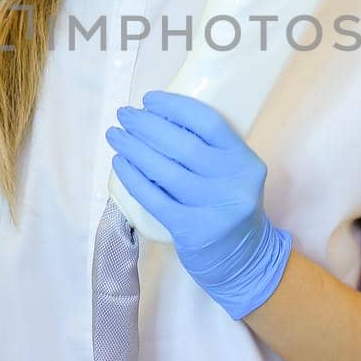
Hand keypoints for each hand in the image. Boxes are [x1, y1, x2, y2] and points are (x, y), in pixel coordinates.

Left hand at [105, 89, 291, 319]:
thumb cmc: (230, 207)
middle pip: (181, 144)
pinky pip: (154, 197)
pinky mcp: (191, 230)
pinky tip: (120, 163)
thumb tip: (159, 118)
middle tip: (124, 114)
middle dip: (146, 125)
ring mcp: (212, 208)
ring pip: (164, 170)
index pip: (208, 123)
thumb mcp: (233, 174)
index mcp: (245, 161)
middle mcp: (233, 183)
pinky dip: (133, 177)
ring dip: (134, 148)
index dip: (175, 107)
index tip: (149, 100)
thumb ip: (209, 150)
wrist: (243, 261)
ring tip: (116, 135)